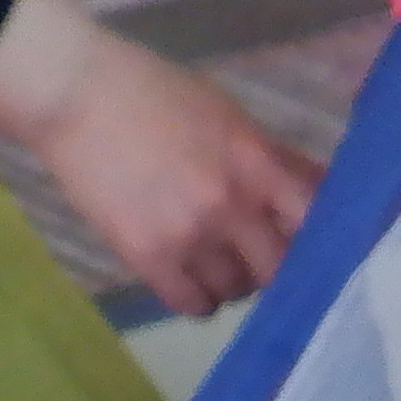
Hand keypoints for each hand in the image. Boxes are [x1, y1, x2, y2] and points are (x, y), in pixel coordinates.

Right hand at [0, 0, 318, 315]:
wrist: (77, 97)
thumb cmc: (154, 96)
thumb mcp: (225, 115)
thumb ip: (273, 158)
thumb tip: (322, 190)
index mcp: (254, 162)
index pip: (312, 222)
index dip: (321, 244)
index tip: (315, 250)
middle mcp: (228, 205)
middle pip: (278, 269)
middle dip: (274, 269)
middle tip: (260, 258)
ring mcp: (188, 235)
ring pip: (236, 291)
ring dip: (234, 283)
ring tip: (217, 262)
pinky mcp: (148, 258)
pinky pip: (193, 304)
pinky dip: (200, 299)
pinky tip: (192, 280)